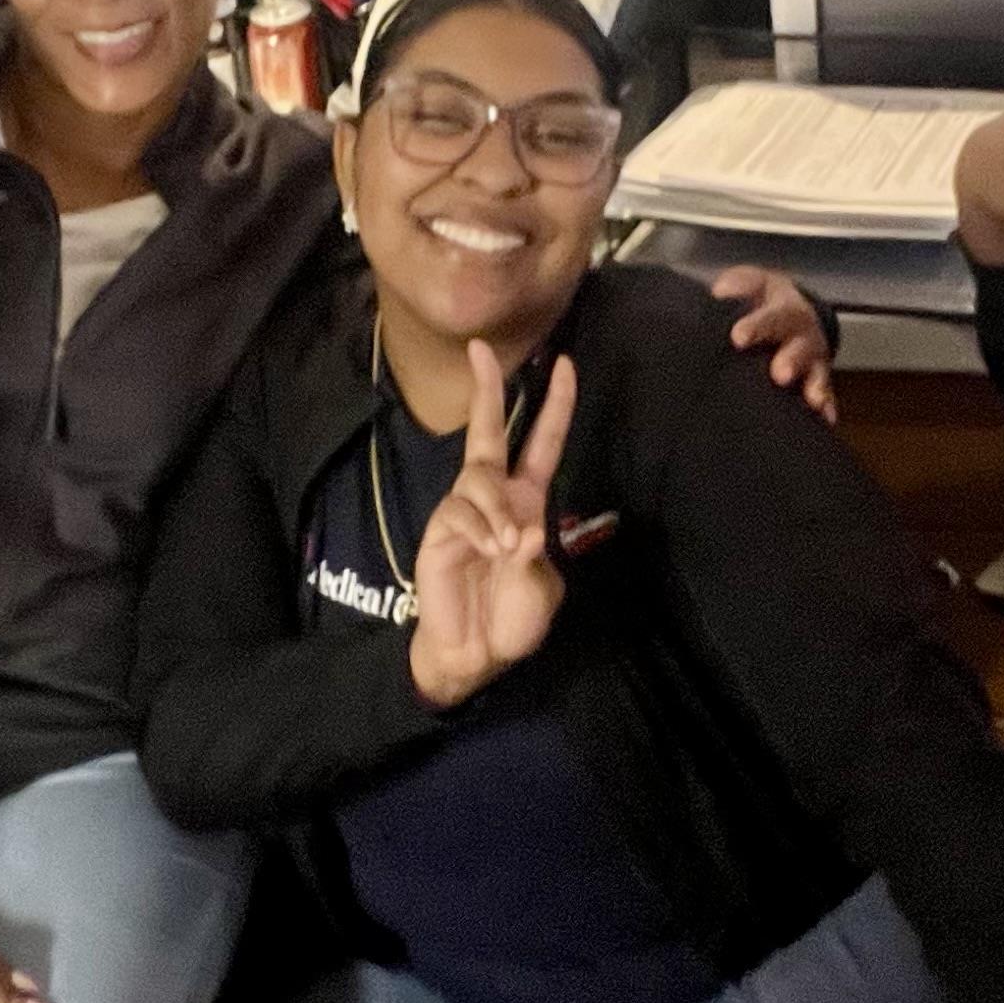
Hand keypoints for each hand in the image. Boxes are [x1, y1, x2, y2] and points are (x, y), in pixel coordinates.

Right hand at [407, 342, 575, 708]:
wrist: (476, 655)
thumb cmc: (513, 622)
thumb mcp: (539, 588)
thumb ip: (534, 556)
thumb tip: (522, 528)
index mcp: (528, 503)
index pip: (542, 444)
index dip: (555, 406)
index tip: (564, 365)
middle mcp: (494, 498)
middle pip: (488, 431)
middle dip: (487, 389)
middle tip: (480, 348)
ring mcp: (464, 512)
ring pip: (479, 478)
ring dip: (498, 510)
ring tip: (507, 549)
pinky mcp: (439, 531)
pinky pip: (460, 512)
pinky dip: (481, 529)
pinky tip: (491, 551)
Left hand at [706, 264, 837, 420]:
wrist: (784, 309)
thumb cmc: (758, 302)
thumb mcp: (748, 285)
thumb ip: (735, 288)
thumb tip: (722, 292)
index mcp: (782, 311)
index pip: (771, 316)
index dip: (756, 325)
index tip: (738, 337)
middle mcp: (802, 335)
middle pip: (799, 346)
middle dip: (791, 360)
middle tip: (780, 375)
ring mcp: (812, 360)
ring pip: (817, 372)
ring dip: (815, 386)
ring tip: (813, 400)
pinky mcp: (816, 382)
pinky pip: (825, 396)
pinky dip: (827, 407)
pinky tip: (826, 420)